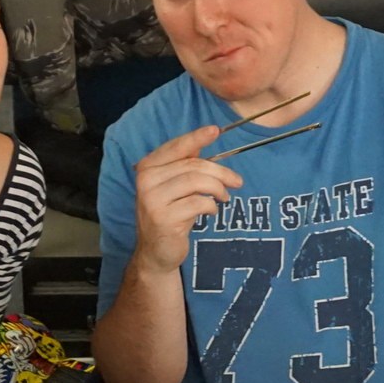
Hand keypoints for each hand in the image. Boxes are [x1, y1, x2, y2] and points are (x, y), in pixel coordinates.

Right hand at [132, 125, 238, 273]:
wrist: (156, 252)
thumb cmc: (169, 215)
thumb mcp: (173, 187)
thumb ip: (184, 166)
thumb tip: (203, 142)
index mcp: (147, 167)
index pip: (175, 147)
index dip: (196, 137)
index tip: (215, 130)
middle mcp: (146, 181)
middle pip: (192, 165)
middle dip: (220, 172)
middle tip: (237, 181)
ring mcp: (153, 200)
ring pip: (197, 182)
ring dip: (218, 189)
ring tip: (224, 197)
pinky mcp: (164, 218)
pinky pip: (198, 203)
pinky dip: (211, 206)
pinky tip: (211, 211)